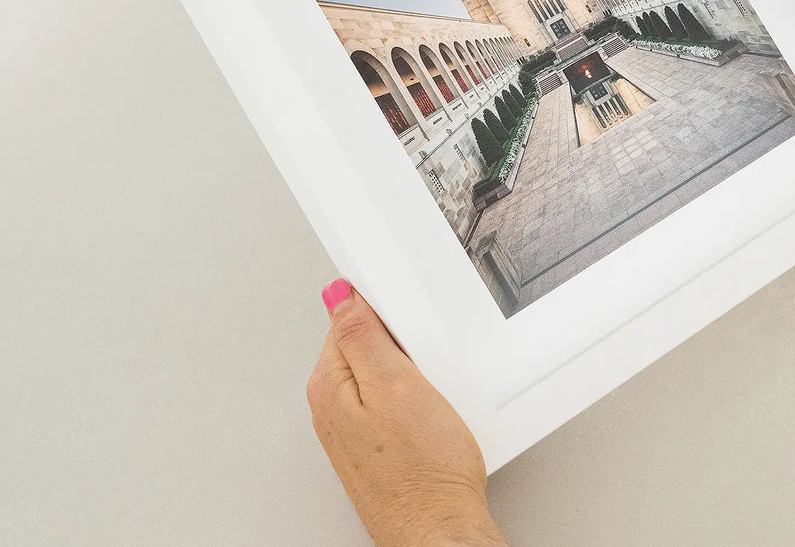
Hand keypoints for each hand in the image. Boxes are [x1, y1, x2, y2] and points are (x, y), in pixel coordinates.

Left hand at [307, 280, 505, 546]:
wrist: (440, 531)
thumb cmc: (423, 471)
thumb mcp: (396, 385)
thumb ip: (364, 336)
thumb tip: (340, 296)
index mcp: (329, 385)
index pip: (348, 318)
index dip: (386, 311)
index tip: (411, 320)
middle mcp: (334, 408)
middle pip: (366, 345)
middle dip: (400, 343)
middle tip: (427, 362)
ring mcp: (356, 429)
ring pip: (385, 373)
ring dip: (412, 371)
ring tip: (434, 390)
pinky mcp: (379, 444)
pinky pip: (396, 401)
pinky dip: (417, 397)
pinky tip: (433, 412)